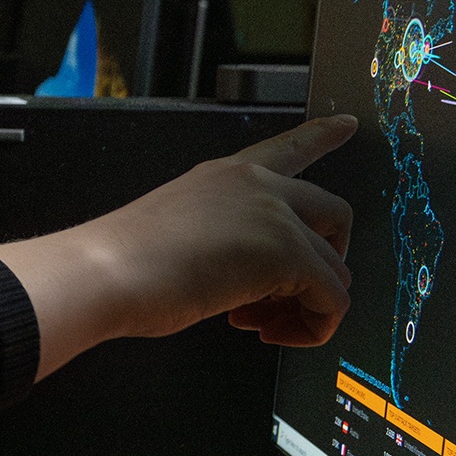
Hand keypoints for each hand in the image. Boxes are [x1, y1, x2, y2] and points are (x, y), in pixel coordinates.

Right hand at [0, 115, 357, 377]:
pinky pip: (333, 301)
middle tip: (286, 296)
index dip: (323, 134)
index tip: (347, 124)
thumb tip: (254, 283)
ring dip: (306, 307)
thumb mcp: (182, 231)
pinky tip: (268, 331)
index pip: (288, 146)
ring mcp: (277, 216)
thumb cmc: (125, 261)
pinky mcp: (288, 253)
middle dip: (325, 261)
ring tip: (259, 324)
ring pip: (335, 269)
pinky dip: (311, 328)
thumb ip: (227, 240)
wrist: (108, 272)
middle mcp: (258, 186)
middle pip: (335, 214)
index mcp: (228, 175)